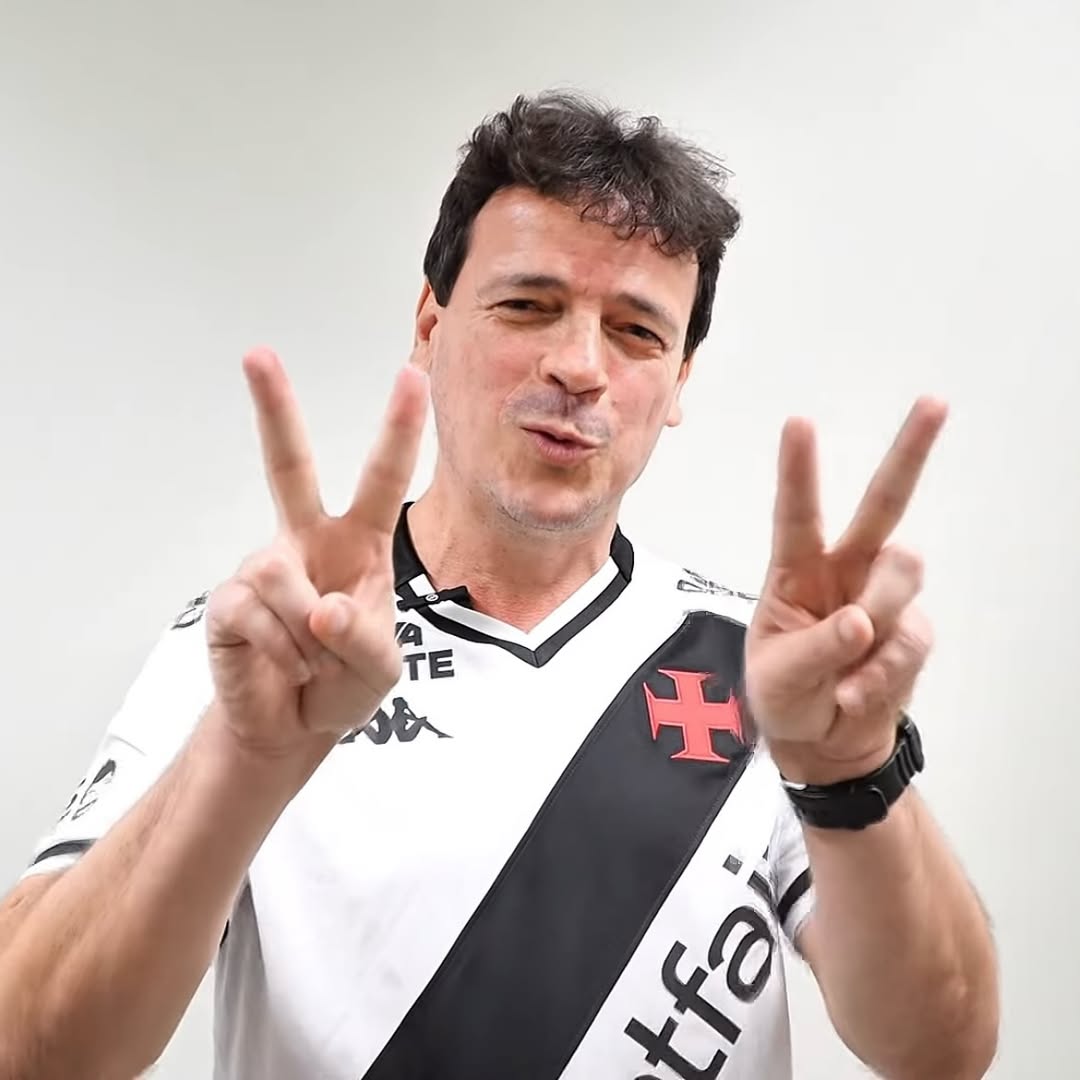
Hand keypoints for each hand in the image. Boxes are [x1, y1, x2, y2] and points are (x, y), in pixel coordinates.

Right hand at [204, 347, 427, 758]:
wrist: (293, 724)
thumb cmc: (344, 682)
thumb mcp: (381, 671)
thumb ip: (365, 640)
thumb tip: (324, 607)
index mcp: (358, 543)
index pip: (381, 477)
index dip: (398, 428)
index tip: (411, 375)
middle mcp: (307, 541)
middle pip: (287, 465)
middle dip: (273, 408)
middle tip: (257, 354)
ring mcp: (264, 566)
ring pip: (282, 575)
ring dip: (309, 634)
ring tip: (314, 660)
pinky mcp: (229, 599)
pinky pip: (257, 613)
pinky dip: (285, 652)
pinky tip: (286, 666)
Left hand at [744, 398, 946, 784]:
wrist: (822, 743)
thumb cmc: (786, 695)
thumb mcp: (780, 676)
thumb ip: (818, 646)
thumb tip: (862, 621)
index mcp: (796, 570)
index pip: (797, 513)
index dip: (799, 470)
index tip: (799, 423)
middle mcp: (844, 571)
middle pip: (883, 504)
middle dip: (909, 452)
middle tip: (935, 403)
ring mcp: (883, 598)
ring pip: (902, 576)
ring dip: (876, 621)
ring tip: (843, 667)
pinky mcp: (911, 632)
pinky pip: (910, 639)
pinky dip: (881, 674)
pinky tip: (853, 694)